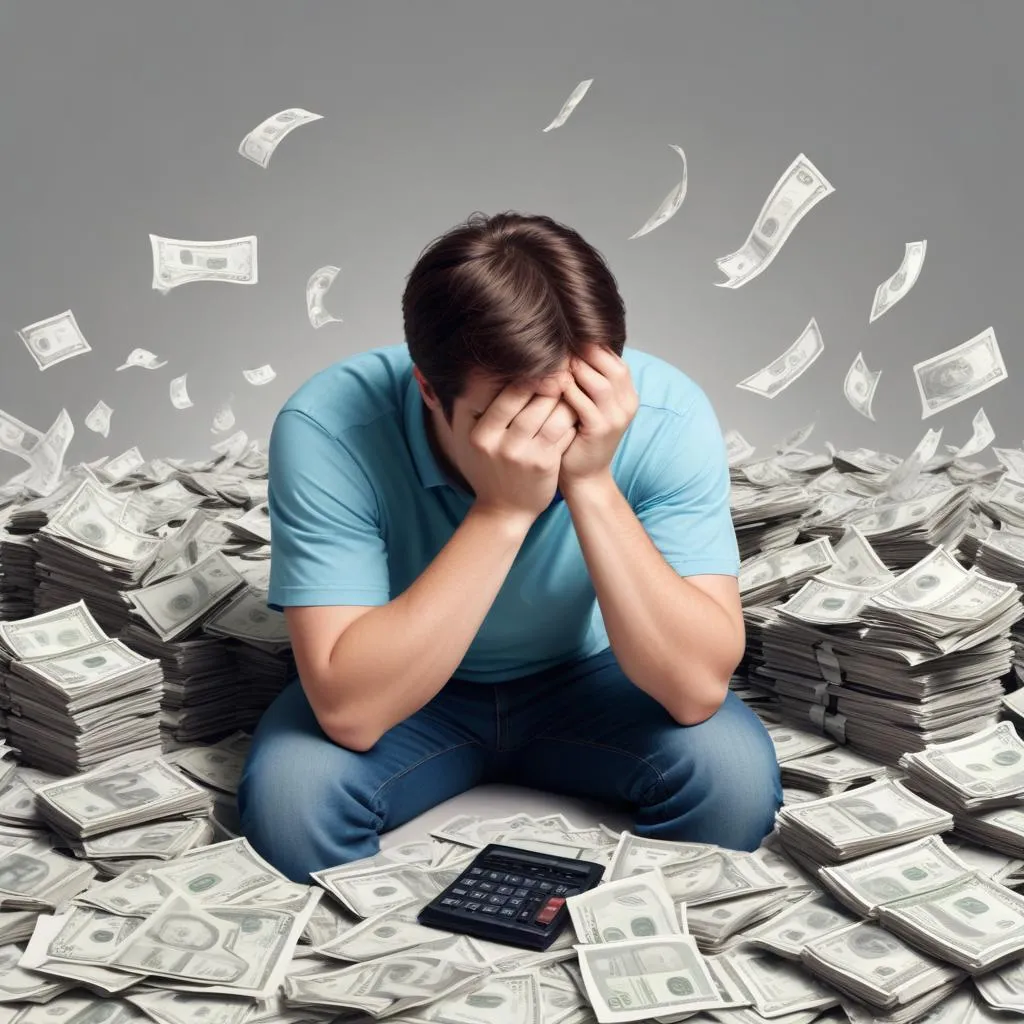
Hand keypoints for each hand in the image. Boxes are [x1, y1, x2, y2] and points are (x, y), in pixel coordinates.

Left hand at [558, 342, 638, 489]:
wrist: (584, 478)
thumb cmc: (578, 437)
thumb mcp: (586, 404)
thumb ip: (584, 379)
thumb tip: (564, 346)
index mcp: (627, 394)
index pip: (612, 357)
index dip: (589, 345)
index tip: (564, 337)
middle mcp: (627, 403)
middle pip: (609, 364)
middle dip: (582, 352)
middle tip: (556, 344)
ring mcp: (616, 418)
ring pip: (598, 381)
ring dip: (573, 369)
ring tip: (550, 362)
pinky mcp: (601, 430)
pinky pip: (583, 403)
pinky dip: (565, 391)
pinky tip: (547, 385)